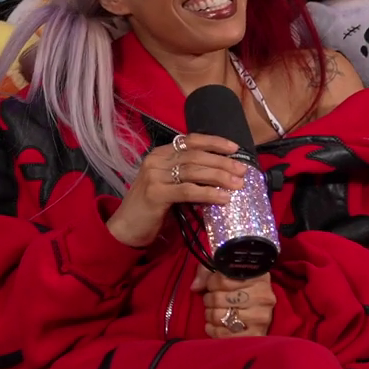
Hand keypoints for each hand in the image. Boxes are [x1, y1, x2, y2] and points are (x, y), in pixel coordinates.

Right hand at [105, 134, 248, 247]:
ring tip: (238, 184)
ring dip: (219, 176)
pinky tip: (222, 198)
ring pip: (193, 171)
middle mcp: (156, 160)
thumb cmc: (150, 208)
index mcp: (160, 154)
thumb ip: (187, 178)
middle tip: (242, 170)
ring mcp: (154, 176)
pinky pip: (187, 190)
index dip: (214, 142)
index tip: (235, 148)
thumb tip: (221, 178)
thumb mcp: (169, 186)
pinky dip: (208, 193)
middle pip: (195, 156)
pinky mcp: (156, 193)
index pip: (190, 141)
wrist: (125, 227)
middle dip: (222, 162)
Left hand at [196, 269, 274, 337]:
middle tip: (211, 302)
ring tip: (213, 313)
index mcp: (257, 277)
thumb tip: (195, 287)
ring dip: (211, 316)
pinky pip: (227, 336)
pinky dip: (216, 332)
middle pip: (219, 299)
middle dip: (209, 301)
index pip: (222, 280)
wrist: (261, 304)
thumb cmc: (242, 285)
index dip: (210, 283)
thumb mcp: (226, 271)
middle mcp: (262, 297)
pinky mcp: (257, 334)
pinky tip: (213, 327)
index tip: (212, 286)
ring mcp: (261, 317)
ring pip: (220, 317)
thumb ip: (207, 274)